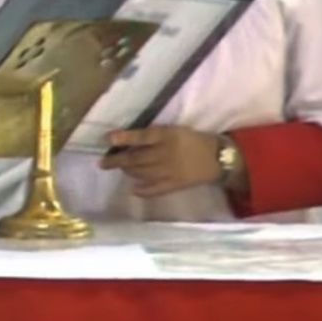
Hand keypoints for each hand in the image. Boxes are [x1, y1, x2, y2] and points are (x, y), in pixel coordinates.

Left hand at [98, 126, 220, 196]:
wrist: (218, 158)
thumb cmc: (193, 140)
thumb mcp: (174, 130)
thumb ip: (154, 136)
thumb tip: (129, 141)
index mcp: (167, 136)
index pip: (142, 136)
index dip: (124, 137)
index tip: (107, 138)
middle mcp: (166, 153)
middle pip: (136, 158)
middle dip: (117, 160)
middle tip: (103, 162)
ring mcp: (170, 171)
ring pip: (142, 173)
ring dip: (128, 171)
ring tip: (121, 169)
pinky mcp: (175, 185)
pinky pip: (155, 190)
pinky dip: (142, 190)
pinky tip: (134, 189)